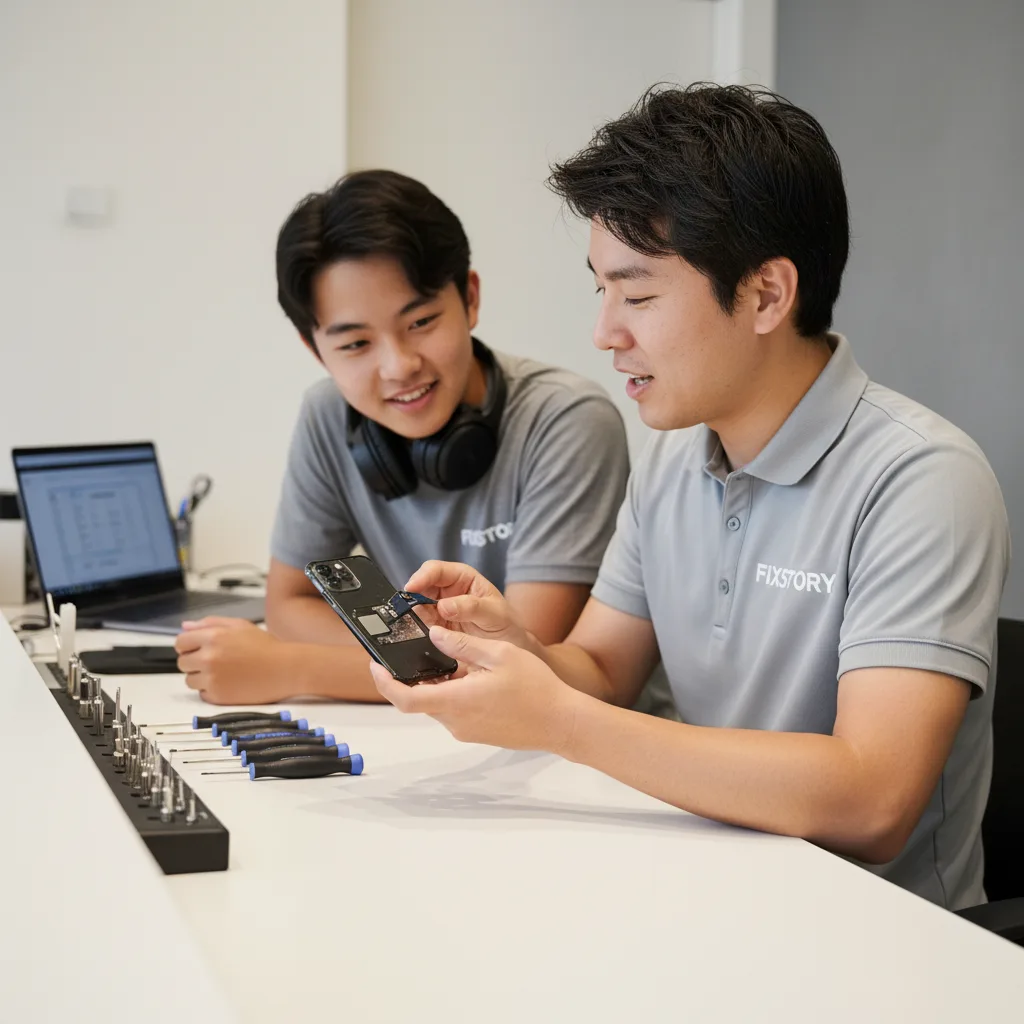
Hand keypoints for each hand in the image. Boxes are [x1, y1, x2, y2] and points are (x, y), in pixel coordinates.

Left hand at [175, 617, 292, 704]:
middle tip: (216, 661)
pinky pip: (202, 694)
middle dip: (194, 662)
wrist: (286, 669)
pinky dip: (212, 690)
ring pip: (190, 680)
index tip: (197, 649)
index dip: (188, 645)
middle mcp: (209, 657)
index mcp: (213, 636)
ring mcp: (212, 678)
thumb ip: (210, 623)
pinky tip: (230, 683)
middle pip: (182, 663)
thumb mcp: (240, 625)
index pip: (180, 642)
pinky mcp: (218, 696)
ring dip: (201, 677)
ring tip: (224, 673)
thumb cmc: (266, 646)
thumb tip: (185, 626)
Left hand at [369, 624, 579, 753]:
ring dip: (437, 684)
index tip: (375, 665)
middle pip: (419, 699)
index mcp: (456, 700)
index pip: (405, 698)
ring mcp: (466, 730)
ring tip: (452, 659)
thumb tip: (434, 634)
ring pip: (438, 704)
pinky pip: (454, 711)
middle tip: (414, 651)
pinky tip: (471, 676)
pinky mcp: (477, 733)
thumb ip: (462, 644)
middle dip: (412, 677)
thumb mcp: (498, 654)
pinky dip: (452, 693)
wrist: (561, 722)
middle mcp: (456, 721)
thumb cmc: (536, 689)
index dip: (384, 683)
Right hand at [404, 560, 531, 650]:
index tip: (412, 587)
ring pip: (416, 607)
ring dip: (409, 614)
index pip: (437, 570)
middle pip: (421, 587)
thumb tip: (443, 606)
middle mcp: (447, 592)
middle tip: (403, 608)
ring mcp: (438, 611)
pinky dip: (413, 630)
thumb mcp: (494, 614)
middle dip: (410, 596)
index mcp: (463, 578)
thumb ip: (471, 607)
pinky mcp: (435, 630)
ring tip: (406, 623)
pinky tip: (412, 635)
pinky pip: (419, 626)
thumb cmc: (506, 625)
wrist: (511, 650)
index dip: (422, 576)